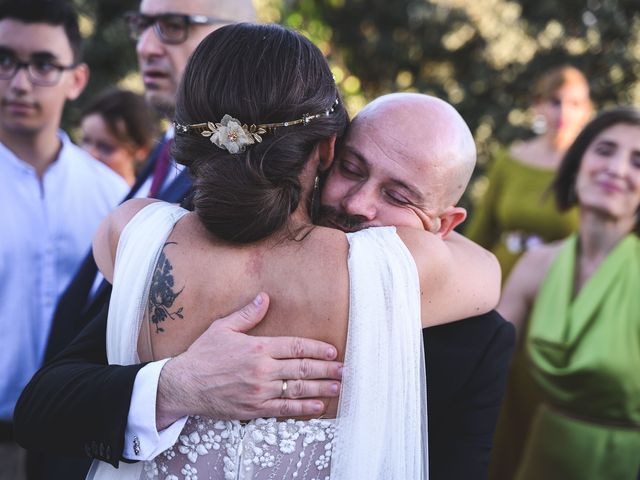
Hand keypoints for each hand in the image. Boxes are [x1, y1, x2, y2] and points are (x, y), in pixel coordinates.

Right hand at [156, 293, 341, 428]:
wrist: (184, 385)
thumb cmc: (203, 355)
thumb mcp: (223, 328)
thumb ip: (247, 314)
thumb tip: (265, 298)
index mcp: (258, 347)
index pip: (296, 346)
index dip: (318, 349)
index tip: (333, 351)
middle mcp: (262, 369)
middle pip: (302, 368)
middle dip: (326, 369)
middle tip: (344, 370)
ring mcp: (259, 391)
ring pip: (297, 389)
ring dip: (321, 388)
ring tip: (337, 387)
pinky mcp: (254, 409)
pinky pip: (284, 409)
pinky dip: (303, 408)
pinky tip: (317, 406)